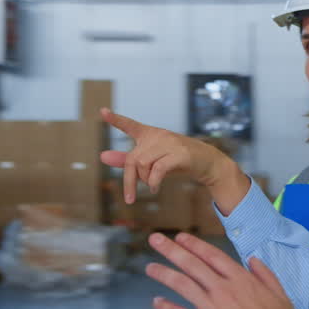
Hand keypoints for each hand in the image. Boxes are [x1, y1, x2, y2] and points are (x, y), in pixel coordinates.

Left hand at [99, 108, 235, 203]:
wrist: (207, 163)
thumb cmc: (177, 161)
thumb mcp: (151, 161)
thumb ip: (127, 160)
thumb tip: (102, 157)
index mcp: (150, 134)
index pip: (130, 125)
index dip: (115, 119)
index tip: (102, 111)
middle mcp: (158, 135)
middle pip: (133, 158)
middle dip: (129, 180)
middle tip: (130, 197)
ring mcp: (170, 143)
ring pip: (143, 164)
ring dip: (144, 180)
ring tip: (151, 186)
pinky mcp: (180, 154)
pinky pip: (158, 170)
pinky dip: (153, 182)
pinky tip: (154, 187)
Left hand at [145, 232, 294, 308]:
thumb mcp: (280, 296)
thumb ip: (266, 275)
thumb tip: (253, 259)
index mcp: (240, 279)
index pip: (211, 255)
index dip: (194, 245)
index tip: (181, 237)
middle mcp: (222, 289)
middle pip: (192, 264)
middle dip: (172, 250)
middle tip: (155, 240)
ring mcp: (210, 307)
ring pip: (181, 285)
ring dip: (163, 274)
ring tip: (149, 268)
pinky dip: (166, 308)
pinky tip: (156, 302)